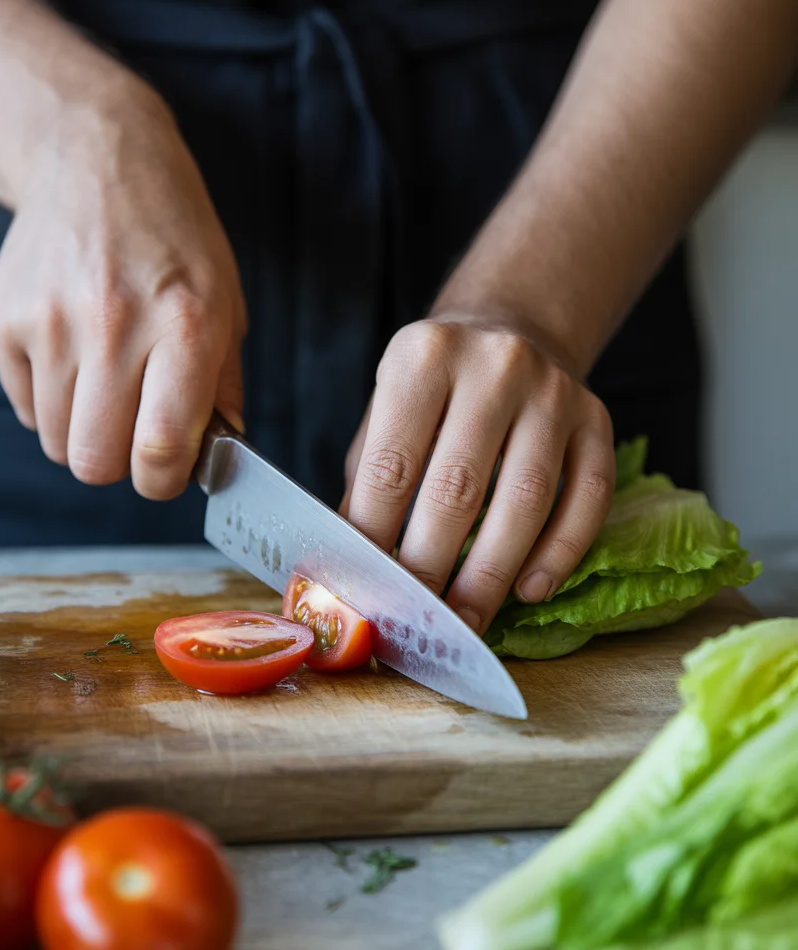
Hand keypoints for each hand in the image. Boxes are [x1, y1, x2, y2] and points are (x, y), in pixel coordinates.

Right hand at [0, 84, 246, 499]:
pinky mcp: (5, 316)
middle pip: (95, 461)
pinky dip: (51, 402)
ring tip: (107, 385)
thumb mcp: (227, 303)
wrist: (97, 161)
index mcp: (186, 326)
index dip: (162, 481)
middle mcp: (114, 325)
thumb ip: (223, 388)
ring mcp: (51, 320)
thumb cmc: (175, 240)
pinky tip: (75, 357)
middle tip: (134, 433)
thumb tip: (216, 458)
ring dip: (85, 432)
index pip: (160, 448)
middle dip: (120, 464)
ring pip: (57, 443)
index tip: (165, 473)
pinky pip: (26, 408)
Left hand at [340, 308, 614, 634]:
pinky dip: (560, 553)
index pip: (392, 465)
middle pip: (459, 487)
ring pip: (527, 500)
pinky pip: (588, 497)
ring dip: (492, 573)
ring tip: (468, 620)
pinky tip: (530, 590)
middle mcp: (494, 364)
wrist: (510, 327)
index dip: (375, 537)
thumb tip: (352, 565)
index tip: (366, 590)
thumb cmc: (434, 389)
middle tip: (416, 621)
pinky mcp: (597, 419)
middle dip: (432, 567)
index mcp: (423, 356)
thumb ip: (370, 481)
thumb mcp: (387, 412)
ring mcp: (553, 391)